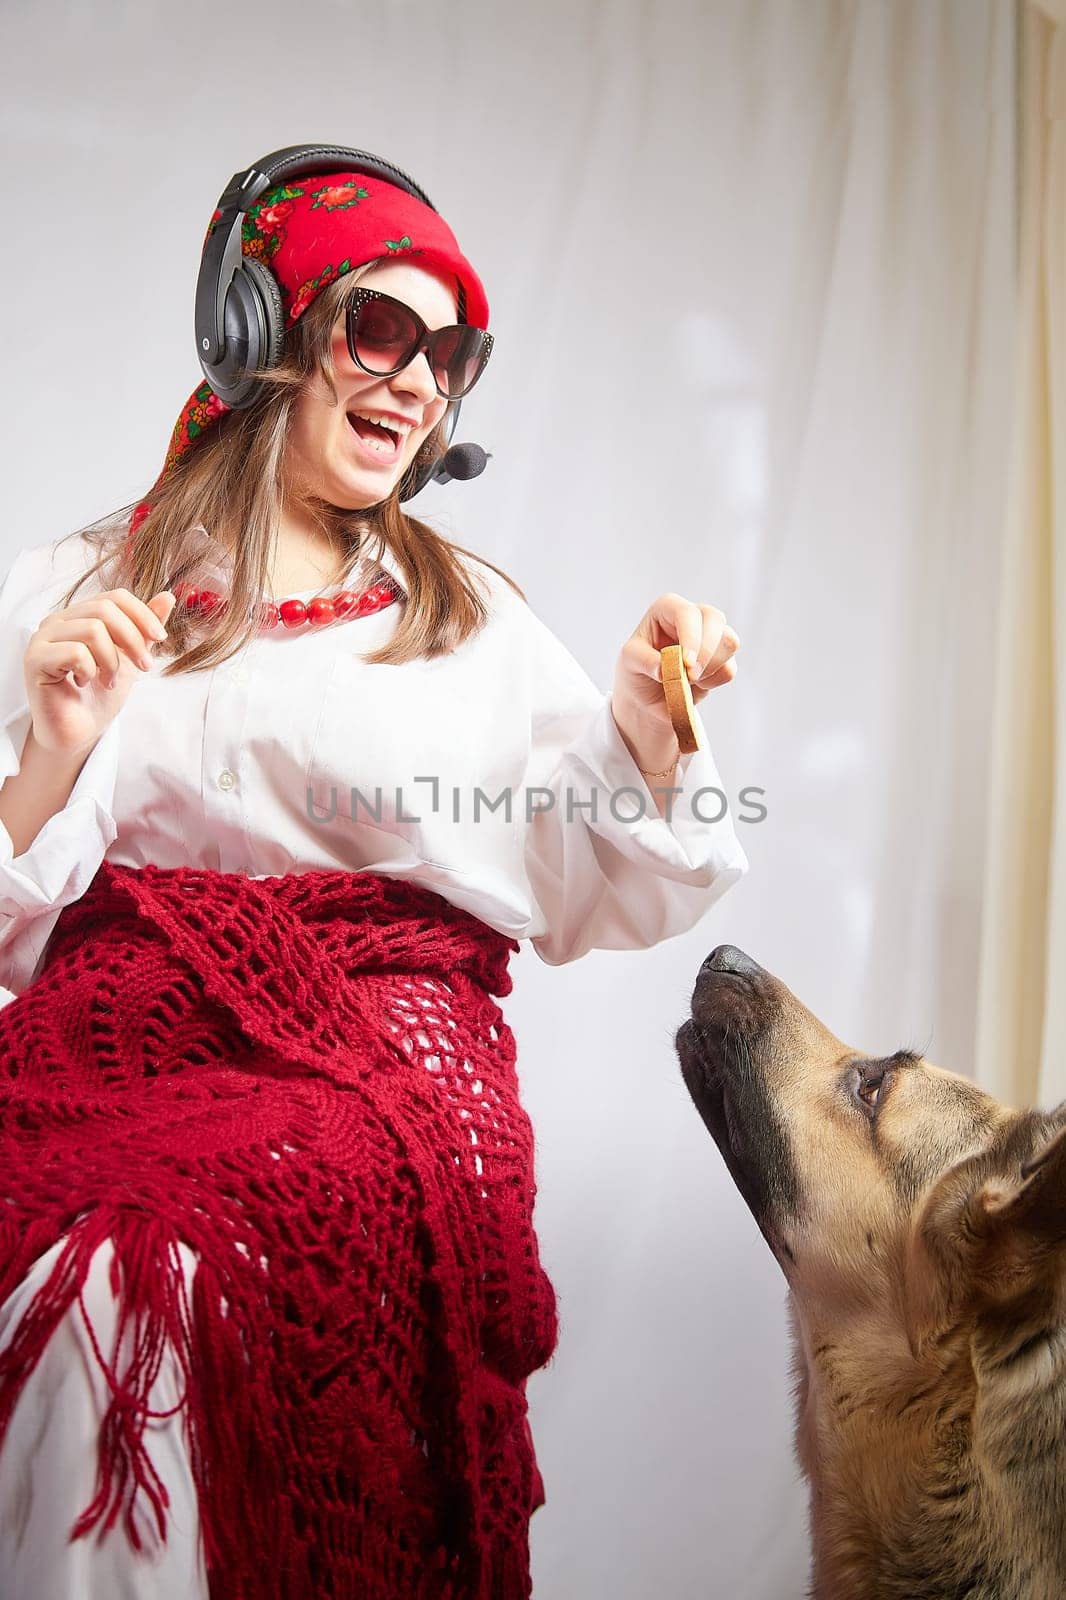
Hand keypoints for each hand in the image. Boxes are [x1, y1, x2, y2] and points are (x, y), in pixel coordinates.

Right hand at [25, 588, 176, 756]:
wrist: (80, 731)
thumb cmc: (101, 695)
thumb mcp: (131, 657)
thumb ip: (144, 628)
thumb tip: (167, 596)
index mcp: (80, 616)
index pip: (115, 597)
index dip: (142, 614)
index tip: (160, 639)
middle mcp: (58, 621)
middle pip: (105, 609)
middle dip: (133, 639)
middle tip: (144, 666)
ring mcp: (43, 638)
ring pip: (92, 630)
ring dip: (112, 660)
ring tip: (110, 681)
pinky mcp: (35, 660)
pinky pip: (75, 652)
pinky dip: (90, 670)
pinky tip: (85, 683)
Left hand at [612, 592, 738, 733]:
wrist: (647, 696)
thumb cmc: (637, 670)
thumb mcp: (630, 662)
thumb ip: (645, 661)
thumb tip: (665, 668)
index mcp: (668, 608)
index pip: (686, 613)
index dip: (691, 637)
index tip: (686, 664)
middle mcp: (693, 615)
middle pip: (715, 620)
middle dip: (706, 651)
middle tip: (691, 678)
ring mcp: (711, 635)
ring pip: (729, 642)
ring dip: (710, 667)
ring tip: (688, 680)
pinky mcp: (722, 657)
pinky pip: (730, 668)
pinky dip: (713, 681)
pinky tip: (696, 684)